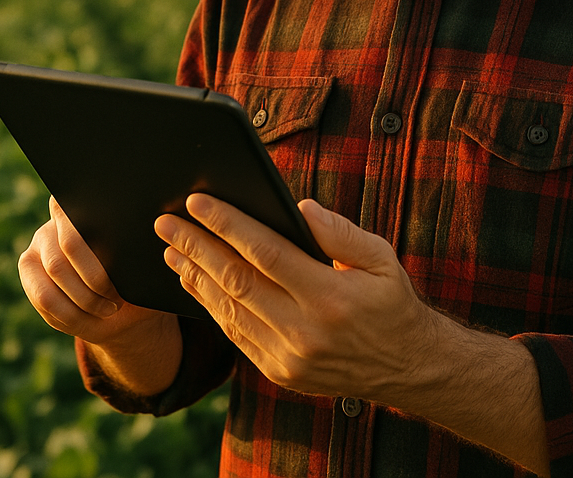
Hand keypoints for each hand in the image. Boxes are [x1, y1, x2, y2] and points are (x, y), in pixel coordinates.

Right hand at [19, 197, 180, 392]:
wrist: (126, 306)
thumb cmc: (141, 275)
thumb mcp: (146, 258)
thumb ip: (142, 242)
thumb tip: (158, 227)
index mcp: (85, 206)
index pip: (77, 204)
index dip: (88, 220)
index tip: (108, 246)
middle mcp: (56, 221)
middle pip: (69, 246)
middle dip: (96, 276)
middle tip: (119, 296)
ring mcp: (38, 246)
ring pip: (55, 275)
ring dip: (85, 298)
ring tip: (111, 307)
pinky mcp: (28, 272)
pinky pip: (44, 298)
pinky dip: (71, 313)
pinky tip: (94, 316)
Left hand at [154, 195, 436, 402]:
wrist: (407, 368)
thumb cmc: (392, 302)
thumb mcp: (381, 258)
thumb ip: (339, 232)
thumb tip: (298, 208)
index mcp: (330, 295)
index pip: (265, 252)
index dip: (227, 224)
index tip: (197, 201)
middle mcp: (304, 330)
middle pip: (235, 281)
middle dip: (195, 246)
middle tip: (165, 222)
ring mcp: (287, 356)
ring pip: (227, 310)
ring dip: (193, 276)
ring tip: (169, 248)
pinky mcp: (278, 371)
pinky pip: (235, 334)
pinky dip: (210, 305)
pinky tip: (195, 281)